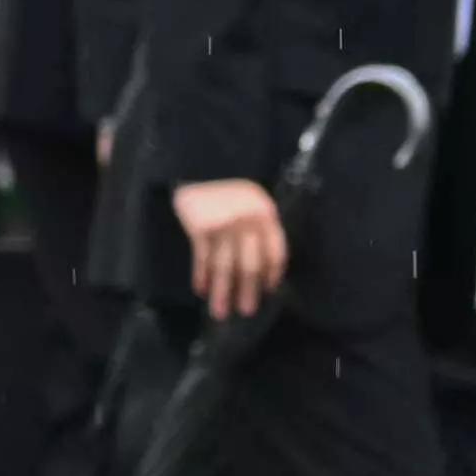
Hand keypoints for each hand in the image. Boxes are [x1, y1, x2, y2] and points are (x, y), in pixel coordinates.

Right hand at [174, 176, 286, 321]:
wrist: (202, 163)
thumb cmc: (230, 184)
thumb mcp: (255, 199)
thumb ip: (261, 224)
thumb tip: (262, 260)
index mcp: (266, 216)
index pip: (275, 252)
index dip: (272, 273)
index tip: (268, 290)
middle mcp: (247, 224)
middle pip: (249, 265)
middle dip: (247, 291)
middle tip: (245, 311)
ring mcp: (222, 228)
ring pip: (224, 267)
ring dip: (221, 292)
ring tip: (220, 312)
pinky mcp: (199, 229)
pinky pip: (202, 258)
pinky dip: (200, 276)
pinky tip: (200, 289)